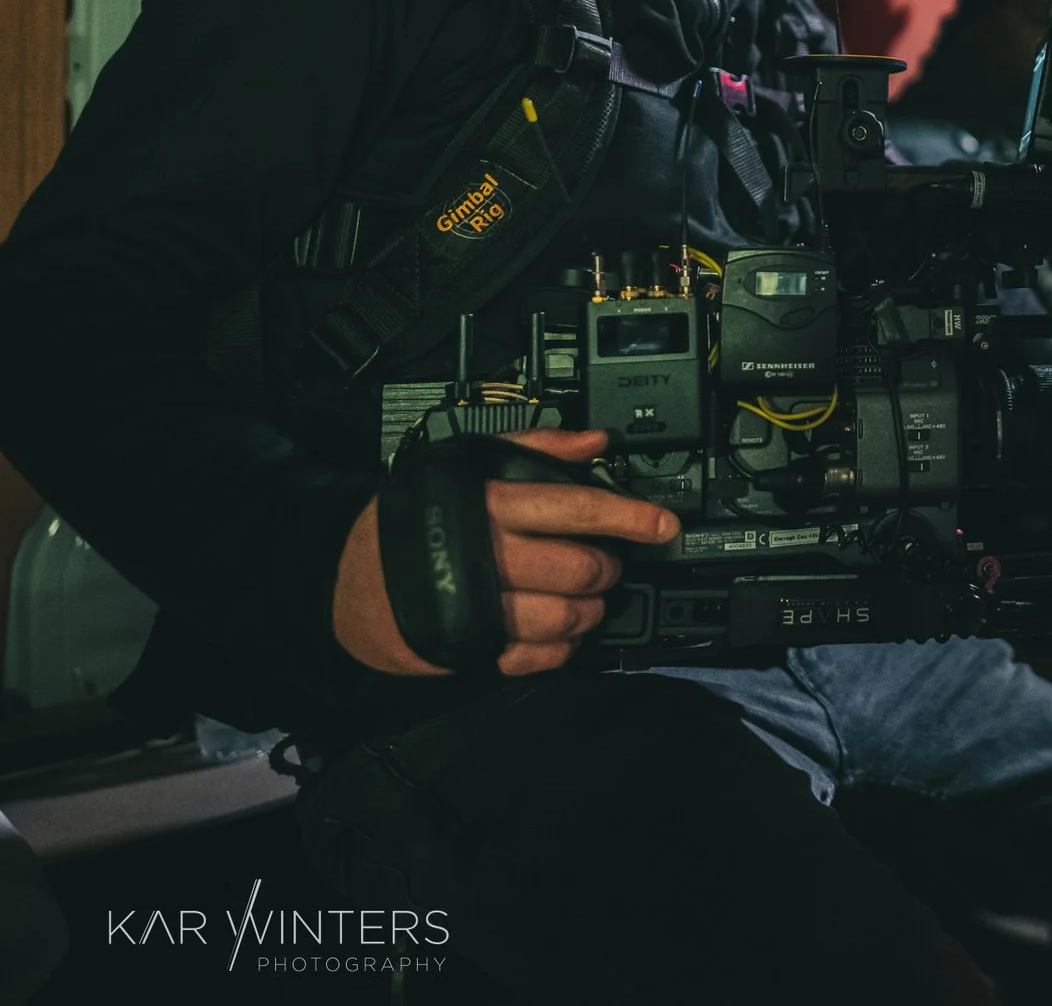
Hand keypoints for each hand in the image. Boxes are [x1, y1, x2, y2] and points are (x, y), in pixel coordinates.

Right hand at [333, 428, 679, 677]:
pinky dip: (560, 648)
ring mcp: (479, 607)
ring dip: (589, 611)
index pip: (578, 507)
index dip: (631, 517)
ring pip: (566, 617)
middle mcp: (488, 554)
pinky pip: (538, 658)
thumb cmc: (412, 518)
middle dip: (606, 567)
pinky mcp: (470, 649)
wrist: (339, 580)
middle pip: (581, 568)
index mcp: (493, 504)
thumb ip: (536, 448)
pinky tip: (557, 632)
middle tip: (604, 562)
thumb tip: (597, 442)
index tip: (664, 525)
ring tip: (583, 598)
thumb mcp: (467, 465)